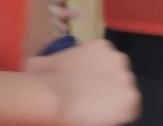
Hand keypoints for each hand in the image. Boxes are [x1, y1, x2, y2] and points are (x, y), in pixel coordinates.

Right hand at [25, 40, 139, 125]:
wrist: (55, 95)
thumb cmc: (45, 77)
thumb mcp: (41, 61)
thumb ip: (48, 61)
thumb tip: (31, 66)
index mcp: (101, 46)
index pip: (107, 63)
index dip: (98, 77)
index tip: (87, 86)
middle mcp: (119, 58)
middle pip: (119, 76)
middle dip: (109, 86)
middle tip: (92, 98)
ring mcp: (127, 78)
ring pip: (125, 92)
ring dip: (114, 99)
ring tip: (97, 108)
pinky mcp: (131, 98)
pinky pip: (130, 109)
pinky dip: (120, 114)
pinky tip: (103, 116)